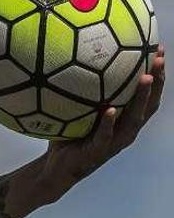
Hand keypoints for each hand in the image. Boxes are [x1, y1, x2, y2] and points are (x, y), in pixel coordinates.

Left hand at [40, 45, 164, 194]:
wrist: (58, 167)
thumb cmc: (69, 133)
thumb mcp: (77, 109)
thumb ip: (79, 89)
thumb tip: (68, 54)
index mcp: (124, 119)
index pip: (147, 95)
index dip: (156, 75)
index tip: (160, 51)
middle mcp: (125, 130)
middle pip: (149, 104)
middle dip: (156, 81)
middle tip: (160, 59)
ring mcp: (115, 141)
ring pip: (134, 119)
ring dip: (140, 98)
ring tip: (145, 78)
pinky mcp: (99, 150)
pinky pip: (105, 135)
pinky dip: (108, 122)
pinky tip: (110, 109)